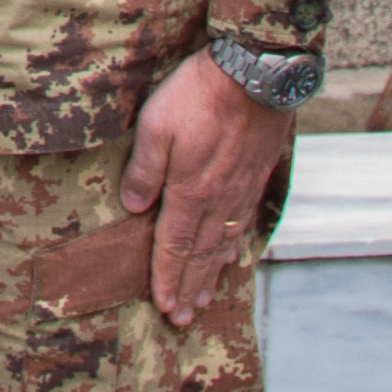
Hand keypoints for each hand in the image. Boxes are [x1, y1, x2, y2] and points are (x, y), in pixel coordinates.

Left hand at [117, 45, 293, 327]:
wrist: (256, 73)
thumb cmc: (198, 94)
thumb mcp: (156, 126)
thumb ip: (145, 171)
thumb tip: (135, 210)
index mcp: (190, 191)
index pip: (174, 246)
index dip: (166, 278)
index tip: (163, 306)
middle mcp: (218, 199)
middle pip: (200, 254)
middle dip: (188, 288)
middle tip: (181, 318)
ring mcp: (240, 189)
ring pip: (223, 243)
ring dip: (211, 275)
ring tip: (203, 300)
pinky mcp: (256, 176)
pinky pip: (243, 223)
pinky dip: (234, 248)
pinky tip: (231, 256)